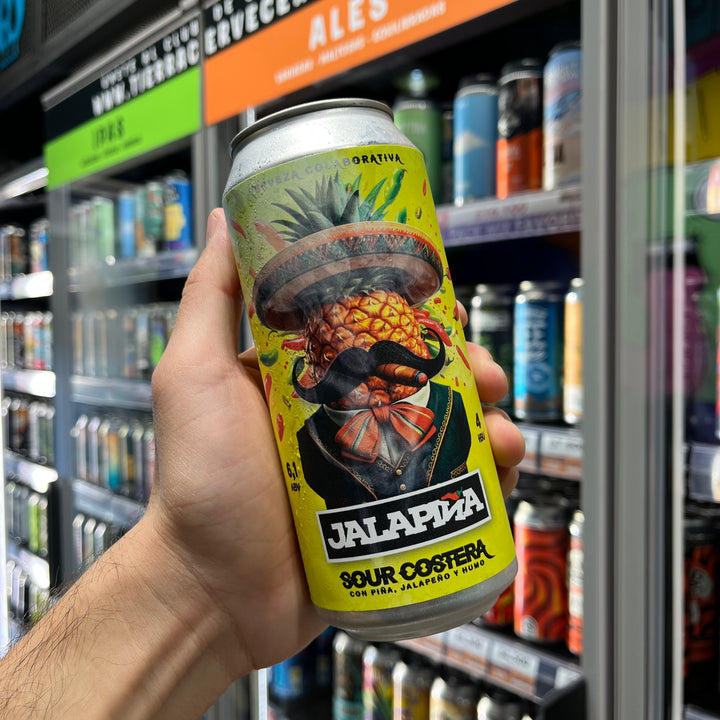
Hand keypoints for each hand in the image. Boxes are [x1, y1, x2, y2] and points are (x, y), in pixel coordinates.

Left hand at [148, 209, 524, 675]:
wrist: (212, 593)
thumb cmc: (199, 482)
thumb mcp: (194, 374)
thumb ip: (211, 298)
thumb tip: (230, 219)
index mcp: (313, 377)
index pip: (381, 330)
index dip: (422, 317)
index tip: (449, 312)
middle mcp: (348, 416)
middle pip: (428, 379)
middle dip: (470, 370)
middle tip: (487, 376)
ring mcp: (375, 468)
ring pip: (451, 432)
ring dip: (489, 424)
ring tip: (499, 435)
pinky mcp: (394, 517)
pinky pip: (452, 490)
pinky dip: (486, 479)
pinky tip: (498, 475)